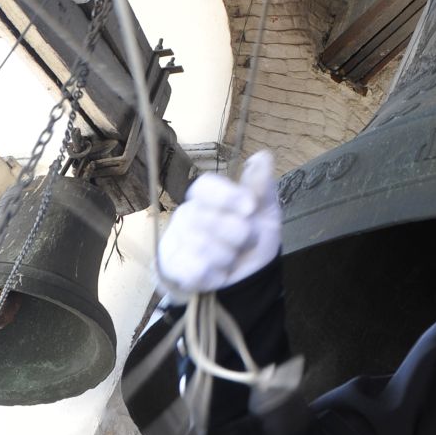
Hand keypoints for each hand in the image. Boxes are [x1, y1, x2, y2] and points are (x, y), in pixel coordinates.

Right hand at [155, 150, 281, 299]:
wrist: (243, 279)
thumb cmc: (252, 240)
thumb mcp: (265, 213)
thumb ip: (261, 187)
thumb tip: (263, 156)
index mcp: (207, 197)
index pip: (205, 186)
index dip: (227, 195)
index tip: (251, 207)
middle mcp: (186, 214)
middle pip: (208, 218)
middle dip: (238, 234)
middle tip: (246, 240)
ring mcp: (175, 240)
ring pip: (203, 246)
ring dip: (228, 257)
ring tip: (232, 258)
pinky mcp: (170, 266)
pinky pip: (194, 268)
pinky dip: (214, 274)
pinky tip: (219, 273)